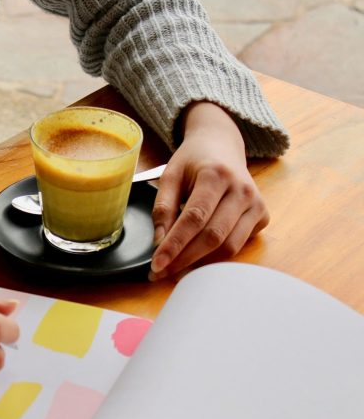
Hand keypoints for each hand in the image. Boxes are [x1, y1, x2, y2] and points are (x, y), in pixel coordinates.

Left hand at [149, 101, 269, 280]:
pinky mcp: (262, 216)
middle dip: (184, 259)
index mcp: (216, 175)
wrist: (222, 144)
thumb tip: (160, 242)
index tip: (156, 263)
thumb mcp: (170, 175)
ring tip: (175, 270)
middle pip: (213, 236)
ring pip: (229, 246)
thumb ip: (163, 207)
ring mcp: (256, 204)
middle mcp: (241, 190)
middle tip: (161, 273)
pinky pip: (238, 245)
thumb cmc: (193, 161)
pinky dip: (216, 257)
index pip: (194, 218)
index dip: (175, 244)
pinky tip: (196, 259)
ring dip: (200, 263)